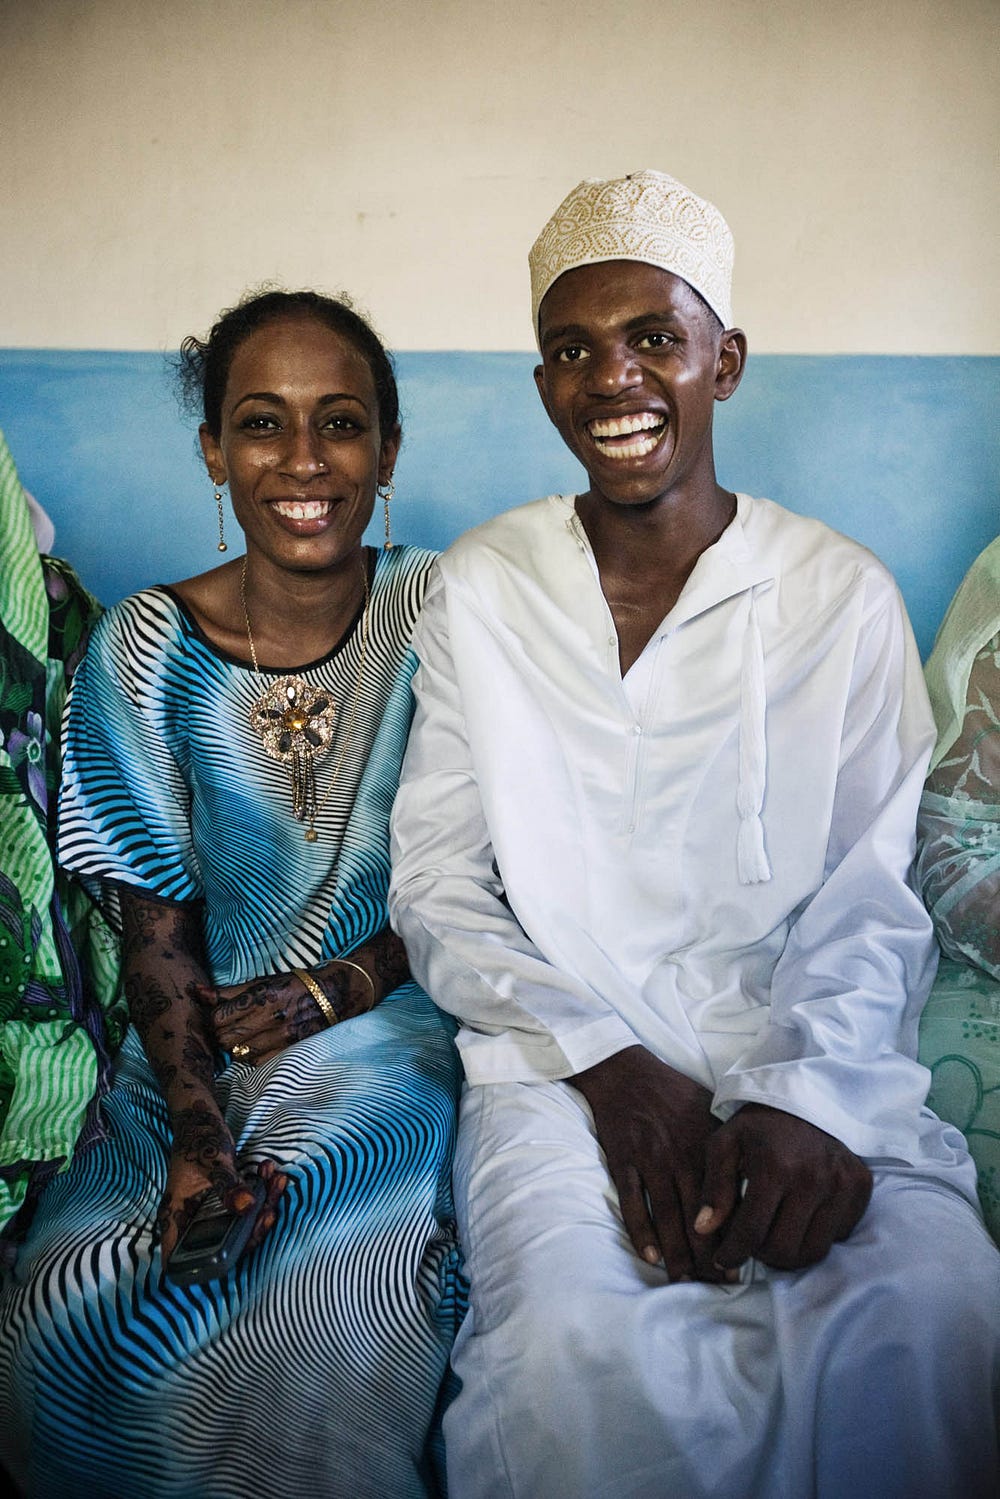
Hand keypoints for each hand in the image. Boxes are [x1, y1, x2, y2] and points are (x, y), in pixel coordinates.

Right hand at [156, 1097, 287, 1261]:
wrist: (202, 1117)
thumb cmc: (198, 1138)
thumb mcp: (213, 1162)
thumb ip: (227, 1186)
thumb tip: (245, 1207)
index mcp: (176, 1215)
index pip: (178, 1259)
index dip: (200, 1270)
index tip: (233, 1256)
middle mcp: (191, 1218)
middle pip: (221, 1245)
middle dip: (251, 1230)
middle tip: (270, 1212)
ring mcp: (210, 1210)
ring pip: (239, 1226)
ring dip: (263, 1207)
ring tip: (276, 1182)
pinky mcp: (226, 1199)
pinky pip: (247, 1207)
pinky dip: (263, 1194)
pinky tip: (272, 1174)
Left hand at [196, 928, 410, 1065]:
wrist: (335, 995)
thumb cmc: (295, 985)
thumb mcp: (263, 982)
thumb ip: (228, 992)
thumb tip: (196, 992)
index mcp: (261, 996)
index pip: (217, 1018)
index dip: (213, 1019)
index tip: (219, 1017)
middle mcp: (270, 1017)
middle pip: (224, 1038)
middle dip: (222, 1035)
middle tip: (230, 1028)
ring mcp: (281, 1037)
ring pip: (239, 1054)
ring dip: (237, 1047)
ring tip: (246, 1037)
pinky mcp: (289, 1051)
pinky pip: (257, 1063)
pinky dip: (253, 1057)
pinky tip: (259, 1046)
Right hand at [572, 1046, 730, 1282]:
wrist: (625, 1071)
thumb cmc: (671, 1090)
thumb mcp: (709, 1108)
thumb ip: (728, 1144)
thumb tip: (755, 1176)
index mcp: (707, 1144)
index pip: (725, 1199)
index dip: (733, 1234)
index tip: (741, 1261)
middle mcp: (681, 1154)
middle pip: (698, 1215)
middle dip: (708, 1253)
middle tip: (717, 1283)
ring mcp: (650, 1159)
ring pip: (667, 1215)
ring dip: (677, 1252)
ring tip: (685, 1279)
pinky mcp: (623, 1160)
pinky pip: (633, 1203)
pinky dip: (642, 1232)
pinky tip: (651, 1256)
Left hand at [695, 1103, 872, 1271]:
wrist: (805, 1097)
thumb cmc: (759, 1125)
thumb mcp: (725, 1144)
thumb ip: (714, 1188)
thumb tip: (703, 1229)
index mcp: (774, 1166)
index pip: (752, 1232)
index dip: (733, 1253)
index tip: (722, 1259)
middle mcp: (813, 1178)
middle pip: (784, 1249)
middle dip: (761, 1254)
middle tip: (750, 1242)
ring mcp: (841, 1184)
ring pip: (814, 1250)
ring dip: (790, 1252)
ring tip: (773, 1236)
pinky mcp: (860, 1186)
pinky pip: (838, 1234)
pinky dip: (817, 1234)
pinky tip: (801, 1217)